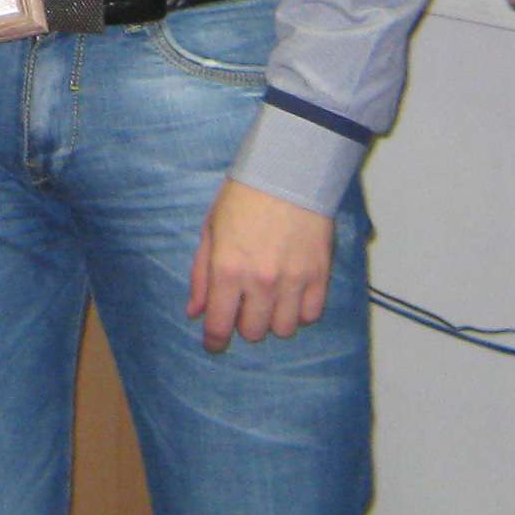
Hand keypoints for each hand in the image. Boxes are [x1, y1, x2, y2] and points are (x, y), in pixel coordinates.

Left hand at [185, 181, 332, 350]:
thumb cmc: (243, 196)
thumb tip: (195, 311)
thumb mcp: (211, 230)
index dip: (214, 341)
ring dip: (274, 319)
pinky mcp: (319, 274)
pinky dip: (301, 311)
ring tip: (271, 299)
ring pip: (283, 329)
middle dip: (245, 324)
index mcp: (227, 270)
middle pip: (253, 332)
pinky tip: (293, 294)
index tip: (214, 344)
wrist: (288, 170)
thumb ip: (201, 274)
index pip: (219, 326)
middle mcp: (260, 281)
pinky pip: (311, 315)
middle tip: (245, 306)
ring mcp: (292, 280)